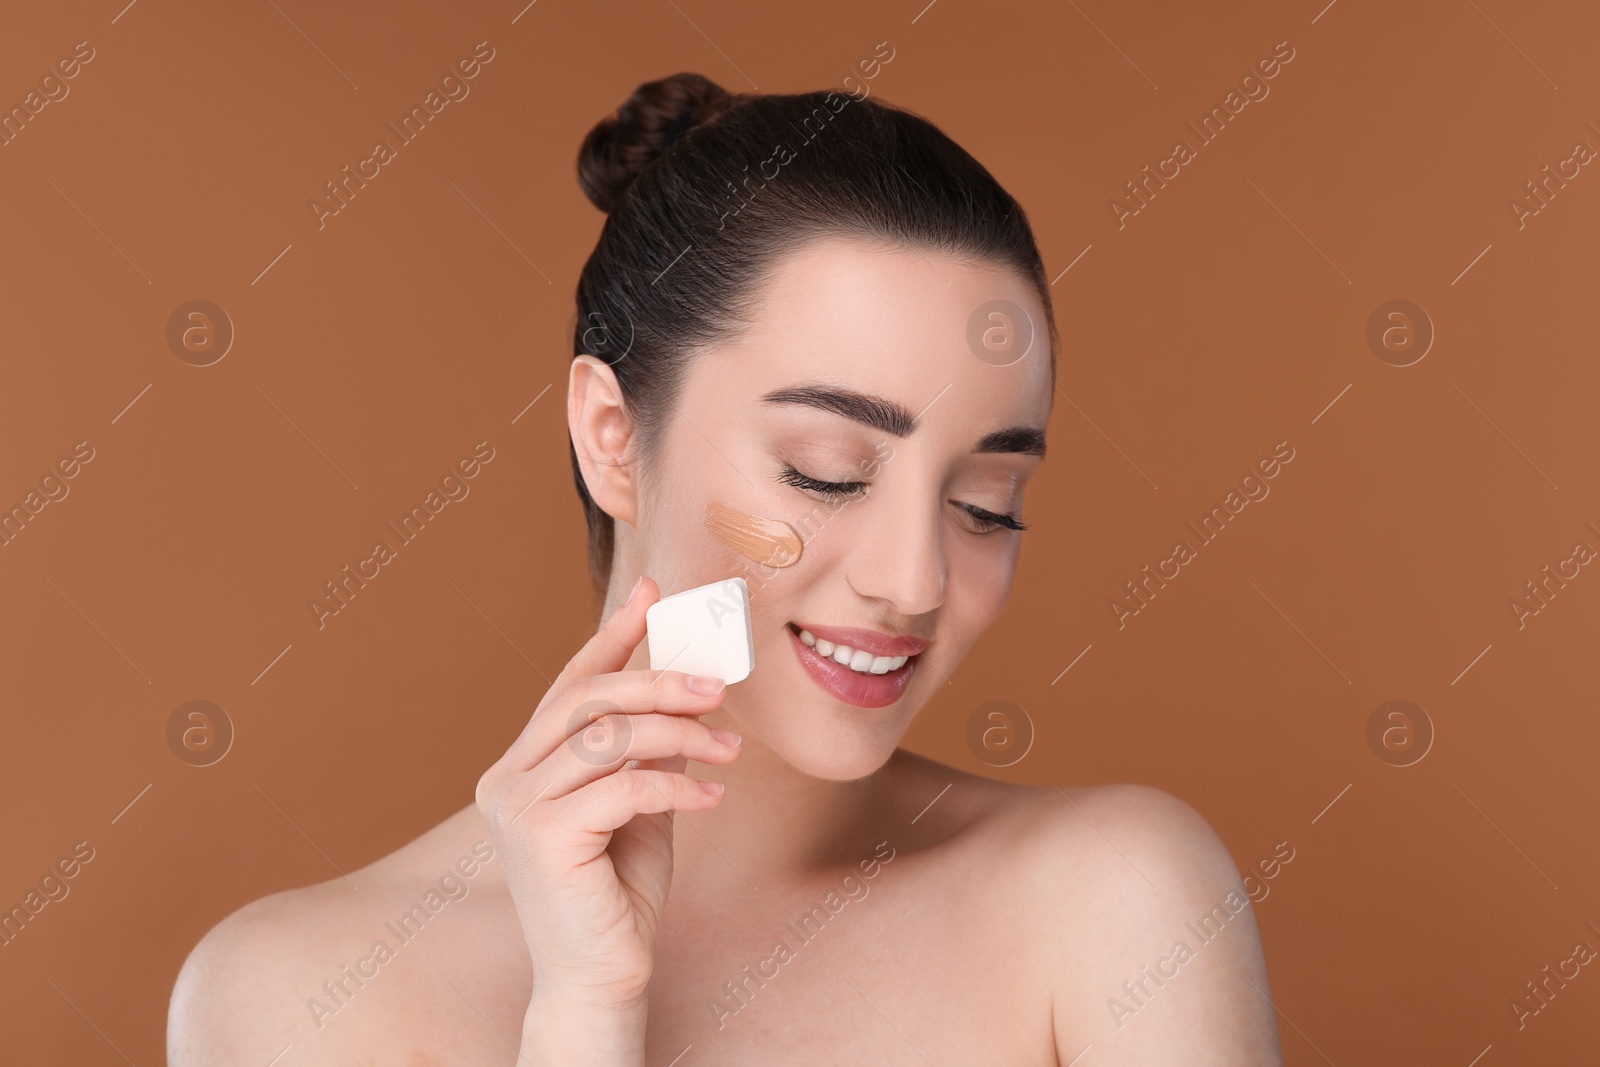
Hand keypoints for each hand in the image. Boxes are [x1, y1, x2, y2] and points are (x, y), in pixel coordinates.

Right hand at [476, 576, 741, 1011]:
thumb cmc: (617, 890)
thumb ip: (647, 747)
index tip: (653, 595)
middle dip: (658, 681)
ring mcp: (516, 808)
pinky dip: (675, 786)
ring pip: (607, 738)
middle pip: (586, 700)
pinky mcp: (541, 838)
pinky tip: (710, 798)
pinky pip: (621, 787)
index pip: (569, 685)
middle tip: (717, 685)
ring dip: (679, 734)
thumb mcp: (639, 802)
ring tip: (728, 750)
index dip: (612, 636)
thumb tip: (685, 682)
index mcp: (522, 765)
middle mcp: (506, 779)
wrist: (602, 975)